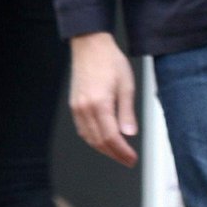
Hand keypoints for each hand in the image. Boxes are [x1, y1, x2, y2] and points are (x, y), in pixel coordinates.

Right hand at [69, 32, 138, 166]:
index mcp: (99, 104)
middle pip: (99, 141)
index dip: (122, 151)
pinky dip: (94, 139)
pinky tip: (104, 141)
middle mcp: (84, 108)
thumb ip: (127, 112)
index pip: (111, 137)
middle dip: (115, 154)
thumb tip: (129, 134)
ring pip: (89, 138)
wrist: (90, 46)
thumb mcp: (127, 86)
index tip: (132, 158)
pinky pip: (83, 129)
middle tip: (128, 160)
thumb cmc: (110, 61)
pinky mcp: (74, 105)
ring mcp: (77, 107)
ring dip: (104, 149)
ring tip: (118, 153)